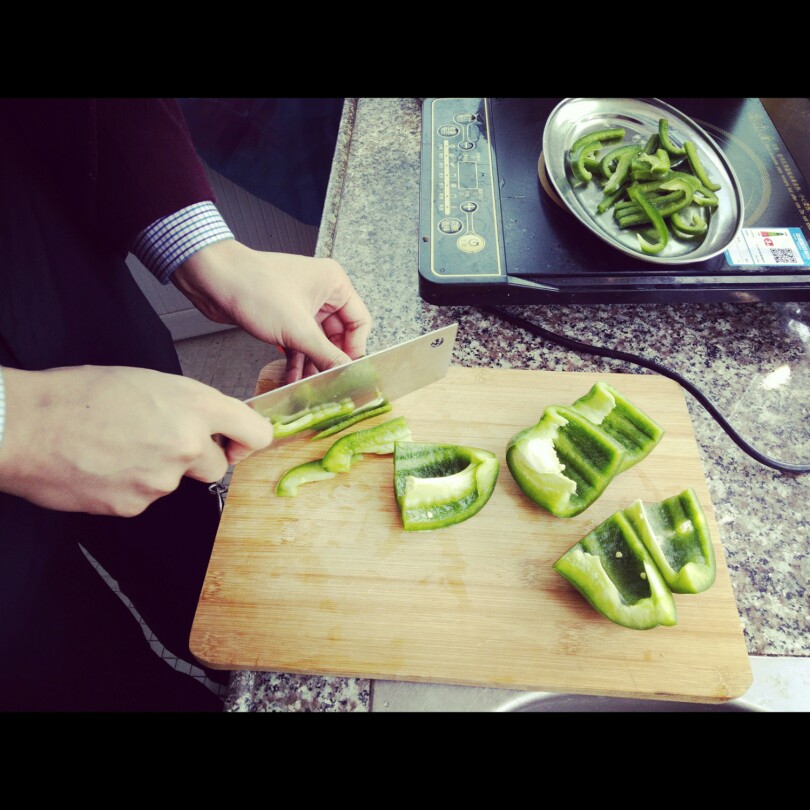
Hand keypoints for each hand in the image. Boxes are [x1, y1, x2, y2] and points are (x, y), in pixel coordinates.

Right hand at [0, 365, 273, 516]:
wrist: (26, 426)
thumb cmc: (80, 395)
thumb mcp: (150, 383)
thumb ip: (189, 406)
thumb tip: (210, 423)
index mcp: (196, 406)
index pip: (256, 432)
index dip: (248, 439)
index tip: (237, 442)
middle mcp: (188, 445)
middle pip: (219, 466)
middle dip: (198, 458)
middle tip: (160, 440)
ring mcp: (163, 480)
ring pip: (176, 482)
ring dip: (158, 470)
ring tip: (118, 447)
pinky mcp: (136, 506)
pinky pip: (146, 498)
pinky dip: (130, 486)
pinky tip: (104, 466)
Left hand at [172, 240, 371, 382]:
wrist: (212, 280)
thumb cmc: (255, 289)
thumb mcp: (297, 329)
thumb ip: (327, 355)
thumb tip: (348, 374)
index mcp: (334, 284)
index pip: (359, 322)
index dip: (355, 350)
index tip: (348, 373)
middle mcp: (322, 292)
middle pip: (338, 335)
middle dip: (330, 361)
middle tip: (329, 386)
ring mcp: (302, 304)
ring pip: (316, 342)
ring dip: (312, 365)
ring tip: (309, 389)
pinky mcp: (284, 316)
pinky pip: (298, 342)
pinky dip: (296, 360)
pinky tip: (292, 380)